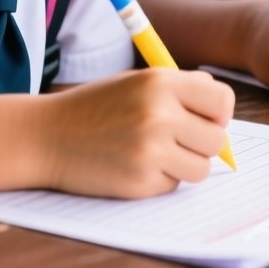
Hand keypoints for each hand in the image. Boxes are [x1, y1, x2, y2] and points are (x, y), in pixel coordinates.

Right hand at [42, 68, 234, 198]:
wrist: (46, 136)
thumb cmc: (96, 107)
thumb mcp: (137, 82)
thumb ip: (180, 91)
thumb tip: (222, 114)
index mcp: (161, 82)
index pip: (222, 100)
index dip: (217, 113)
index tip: (203, 119)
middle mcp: (159, 113)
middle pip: (217, 140)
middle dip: (201, 143)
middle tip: (176, 140)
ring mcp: (150, 150)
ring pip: (201, 168)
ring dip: (183, 165)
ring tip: (153, 153)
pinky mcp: (139, 181)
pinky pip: (172, 185)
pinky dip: (158, 179)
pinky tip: (131, 164)